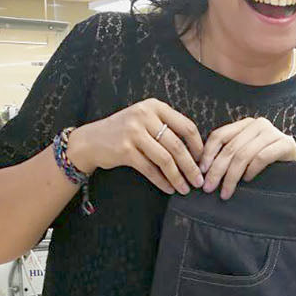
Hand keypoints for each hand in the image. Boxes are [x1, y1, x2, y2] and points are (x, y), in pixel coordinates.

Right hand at [68, 99, 203, 195]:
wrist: (92, 140)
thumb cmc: (124, 133)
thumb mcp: (145, 121)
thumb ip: (166, 128)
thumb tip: (195, 153)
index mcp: (155, 107)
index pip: (186, 126)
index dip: (198, 146)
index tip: (203, 162)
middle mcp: (144, 115)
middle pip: (177, 145)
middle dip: (191, 166)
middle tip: (199, 181)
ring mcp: (133, 132)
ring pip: (165, 159)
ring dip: (178, 177)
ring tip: (186, 188)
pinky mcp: (125, 149)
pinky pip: (150, 169)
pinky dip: (162, 181)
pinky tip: (169, 189)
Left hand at [198, 118, 295, 199]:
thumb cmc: (268, 168)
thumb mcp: (245, 158)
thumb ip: (229, 156)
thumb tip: (202, 170)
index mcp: (245, 124)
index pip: (220, 135)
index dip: (208, 154)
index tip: (201, 172)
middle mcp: (259, 124)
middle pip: (230, 147)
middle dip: (217, 170)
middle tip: (208, 188)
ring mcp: (274, 132)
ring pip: (244, 154)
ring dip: (231, 176)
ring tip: (225, 192)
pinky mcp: (287, 144)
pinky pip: (262, 157)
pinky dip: (252, 171)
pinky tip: (247, 181)